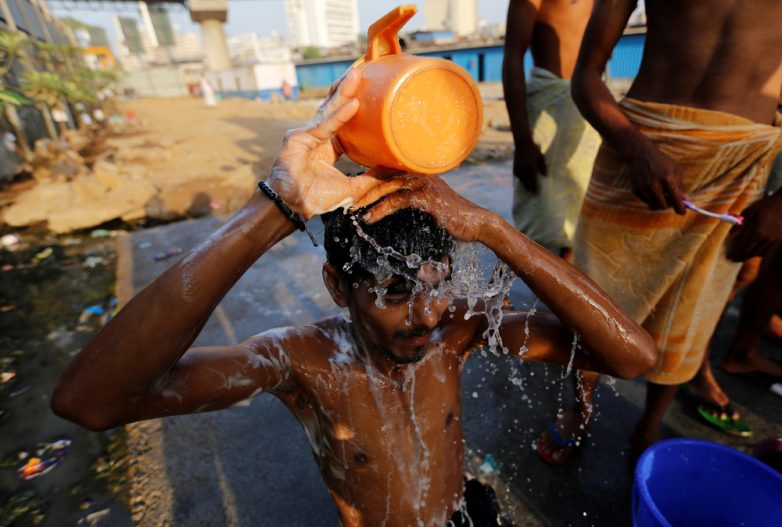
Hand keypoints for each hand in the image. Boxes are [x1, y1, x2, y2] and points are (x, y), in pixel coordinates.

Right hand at [268, 68, 381, 218]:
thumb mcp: (353, 187)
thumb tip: (395, 168)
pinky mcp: (298, 137)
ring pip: (327, 110)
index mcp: (327, 146)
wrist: (295, 207)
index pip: (342, 119)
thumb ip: (372, 177)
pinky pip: (323, 125)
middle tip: (363, 69)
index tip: (367, 89)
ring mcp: (305, 134)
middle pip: (334, 107)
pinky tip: (353, 104)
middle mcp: (316, 136)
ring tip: (357, 75)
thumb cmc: (318, 199)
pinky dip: (339, 116)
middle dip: (348, 89)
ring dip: (343, 92)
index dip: (352, 104)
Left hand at [351, 174, 491, 242]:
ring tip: (355, 210)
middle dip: (364, 187)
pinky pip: (397, 201)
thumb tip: (396, 201)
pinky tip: (371, 217)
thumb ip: (415, 196)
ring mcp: (424, 183)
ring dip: (368, 198)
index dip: (370, 177)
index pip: (388, 169)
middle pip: (384, 175)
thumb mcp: (431, 201)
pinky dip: (381, 209)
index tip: (355, 189)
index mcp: (419, 171)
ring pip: (388, 186)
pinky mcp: (427, 197)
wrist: (475, 223)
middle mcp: (421, 172)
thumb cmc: (453, 215)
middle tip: (349, 200)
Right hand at [513, 140, 546, 192]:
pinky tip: (522, 180)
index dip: (534, 187)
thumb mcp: (541, 157)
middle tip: (532, 192)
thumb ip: (543, 167)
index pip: (533, 180)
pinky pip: (517, 175)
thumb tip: (546, 176)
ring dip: (524, 184)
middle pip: (526, 182)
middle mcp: (524, 169)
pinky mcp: (514, 166)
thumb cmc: (534, 149)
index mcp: (531, 167)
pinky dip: (520, 178)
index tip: (536, 192)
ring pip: (521, 179)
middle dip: (529, 188)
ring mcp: (518, 168)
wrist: (522, 143)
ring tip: (527, 188)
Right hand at [628, 145, 685, 213]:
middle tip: (671, 201)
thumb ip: (680, 185)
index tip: (682, 212)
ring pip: (654, 206)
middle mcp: (655, 185)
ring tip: (661, 196)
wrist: (640, 154)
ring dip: (659, 203)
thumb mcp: (675, 169)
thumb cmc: (661, 162)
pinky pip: (646, 201)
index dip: (680, 209)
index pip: (676, 200)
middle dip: (669, 206)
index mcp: (668, 179)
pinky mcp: (636, 190)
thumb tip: (684, 200)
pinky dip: (651, 199)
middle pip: (664, 206)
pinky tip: (652, 191)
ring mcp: (644, 188)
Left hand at [726, 193, 781, 260]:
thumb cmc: (766, 205)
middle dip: (742, 258)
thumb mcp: (750, 211)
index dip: (736, 254)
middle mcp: (767, 238)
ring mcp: (774, 239)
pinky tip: (754, 251)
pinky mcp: (779, 238)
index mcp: (758, 232)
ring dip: (750, 256)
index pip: (745, 248)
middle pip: (752, 253)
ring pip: (761, 253)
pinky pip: (768, 249)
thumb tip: (731, 233)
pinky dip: (759, 252)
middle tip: (733, 260)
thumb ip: (740, 223)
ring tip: (742, 258)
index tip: (729, 257)